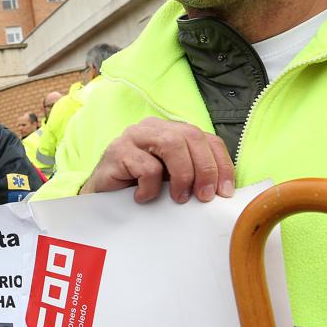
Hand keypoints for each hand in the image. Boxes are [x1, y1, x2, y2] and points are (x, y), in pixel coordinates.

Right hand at [81, 117, 234, 203]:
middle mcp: (154, 127)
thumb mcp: (173, 179)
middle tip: (204, 197)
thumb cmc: (139, 188)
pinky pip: (147, 166)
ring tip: (178, 198)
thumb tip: (223, 190)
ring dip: (183, 174)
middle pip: (192, 136)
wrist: (101, 198)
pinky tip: (143, 197)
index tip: (225, 191)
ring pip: (172, 144)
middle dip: (205, 169)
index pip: (206, 138)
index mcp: (172, 131)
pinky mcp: (118, 151)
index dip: (221, 163)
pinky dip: (151, 187)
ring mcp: (134, 136)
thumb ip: (194, 174)